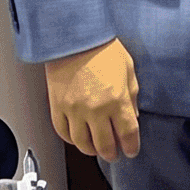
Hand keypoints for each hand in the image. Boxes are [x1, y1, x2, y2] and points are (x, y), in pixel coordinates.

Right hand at [45, 38, 139, 160]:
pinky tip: (78, 137)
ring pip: (83, 144)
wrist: (73, 36)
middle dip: (112, 153)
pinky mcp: (57, 107)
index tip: (131, 150)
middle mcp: (96, 109)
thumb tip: (131, 116)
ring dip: (92, 150)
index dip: (131, 147)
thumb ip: (132, 95)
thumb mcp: (128, 69)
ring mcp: (74, 110)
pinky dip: (71, 139)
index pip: (128, 135)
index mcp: (117, 100)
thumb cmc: (101, 47)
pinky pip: (63, 132)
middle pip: (105, 145)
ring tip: (96, 148)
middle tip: (114, 154)